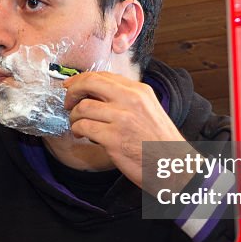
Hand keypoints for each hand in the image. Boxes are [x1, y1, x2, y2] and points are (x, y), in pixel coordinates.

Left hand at [64, 71, 184, 186]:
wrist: (173, 166)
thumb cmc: (159, 141)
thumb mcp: (148, 110)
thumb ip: (126, 100)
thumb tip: (95, 94)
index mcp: (139, 91)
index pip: (104, 76)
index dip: (82, 79)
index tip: (72, 85)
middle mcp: (131, 100)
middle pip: (90, 83)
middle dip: (73, 91)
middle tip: (67, 101)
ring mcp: (122, 119)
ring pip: (83, 107)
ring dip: (74, 116)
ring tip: (77, 124)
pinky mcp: (113, 139)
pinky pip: (83, 127)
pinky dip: (77, 130)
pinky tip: (81, 135)